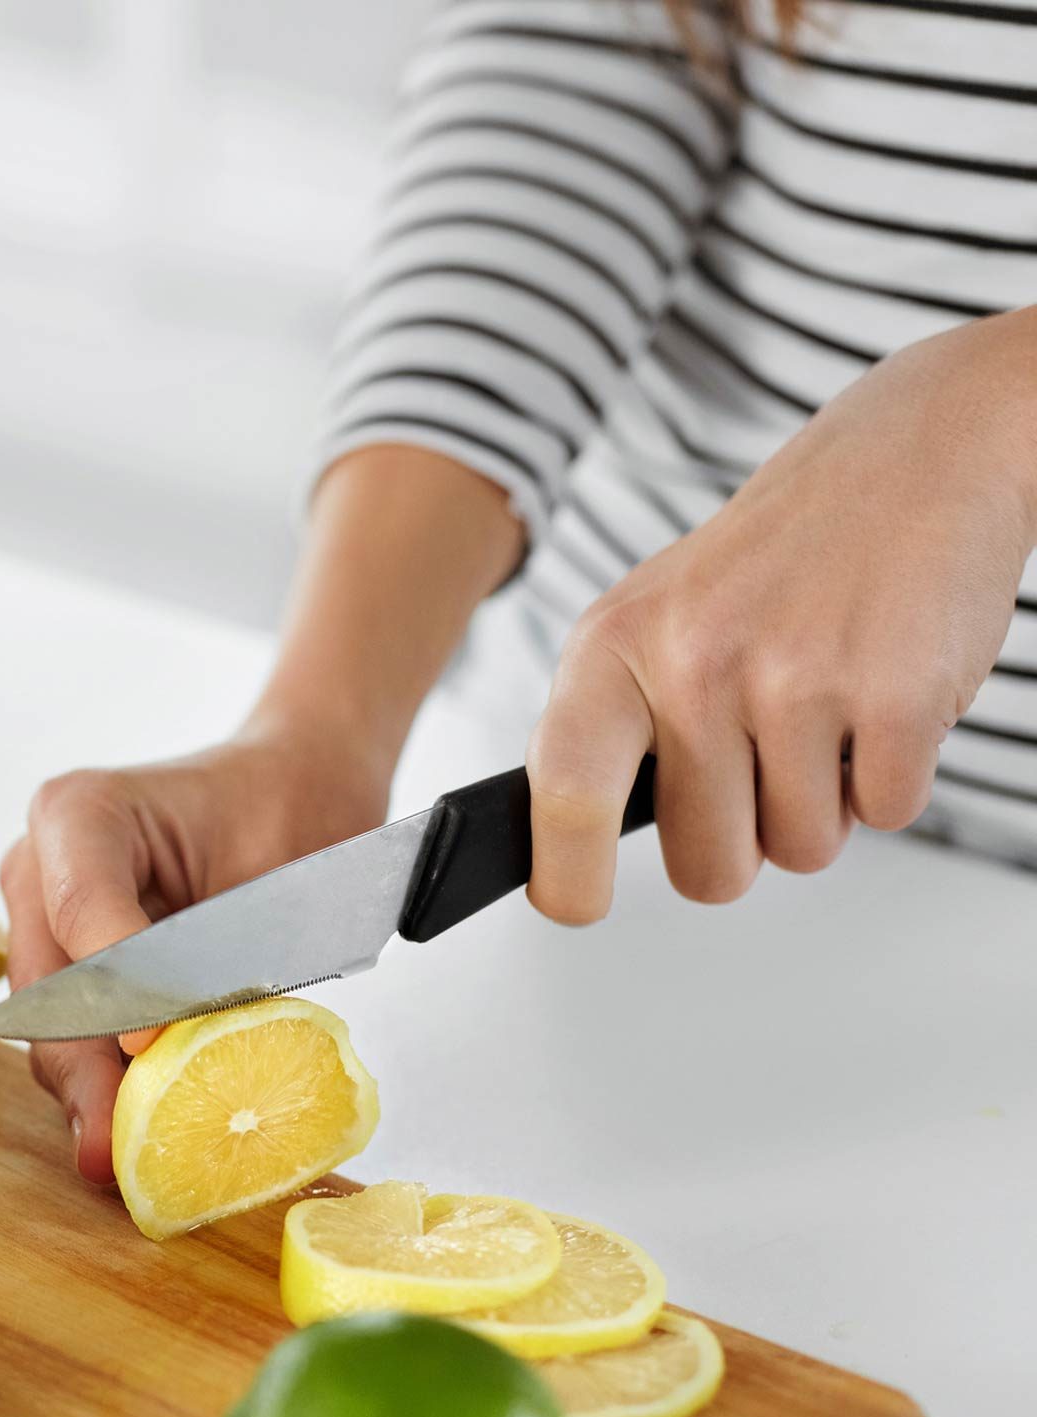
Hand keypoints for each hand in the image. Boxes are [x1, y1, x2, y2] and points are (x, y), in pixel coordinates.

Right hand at [0, 722, 391, 1183]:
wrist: (292, 790)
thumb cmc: (289, 809)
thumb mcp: (273, 876)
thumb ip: (225, 961)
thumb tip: (196, 1061)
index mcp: (80, 812)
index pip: (78, 909)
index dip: (113, 989)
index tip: (152, 1048)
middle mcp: (40, 865)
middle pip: (46, 986)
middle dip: (86, 1071)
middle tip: (117, 1151)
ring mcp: (41, 921)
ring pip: (48, 1028)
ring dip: (93, 1092)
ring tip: (134, 1161)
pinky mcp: (64, 971)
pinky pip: (74, 1038)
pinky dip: (109, 1088)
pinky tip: (143, 1137)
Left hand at [526, 310, 1036, 921]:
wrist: (916, 452)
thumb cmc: (777, 556)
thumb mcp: (656, 617)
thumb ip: (615, 728)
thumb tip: (567, 853)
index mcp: (613, 647)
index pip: (562, 793)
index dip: (566, 876)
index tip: (575, 904)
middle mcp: (692, 662)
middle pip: (706, 867)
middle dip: (743, 843)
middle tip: (764, 761)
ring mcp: (794, 680)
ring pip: (800, 852)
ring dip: (823, 803)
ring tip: (825, 704)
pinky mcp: (895, 699)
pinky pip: (885, 815)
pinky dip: (891, 777)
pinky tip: (880, 694)